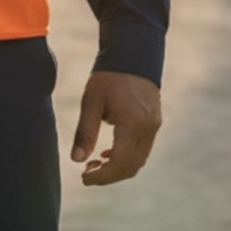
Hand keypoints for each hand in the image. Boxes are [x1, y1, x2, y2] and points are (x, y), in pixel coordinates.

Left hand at [70, 70, 161, 186]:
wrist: (133, 53)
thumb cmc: (108, 76)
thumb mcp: (91, 101)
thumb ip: (85, 132)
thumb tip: (76, 160)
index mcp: (132, 125)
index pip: (119, 164)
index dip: (102, 176)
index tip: (84, 178)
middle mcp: (148, 129)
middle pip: (131, 167)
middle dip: (109, 175)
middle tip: (87, 173)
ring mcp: (154, 126)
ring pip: (139, 160)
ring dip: (118, 168)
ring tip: (95, 164)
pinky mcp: (155, 122)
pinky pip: (143, 149)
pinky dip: (127, 156)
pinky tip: (109, 152)